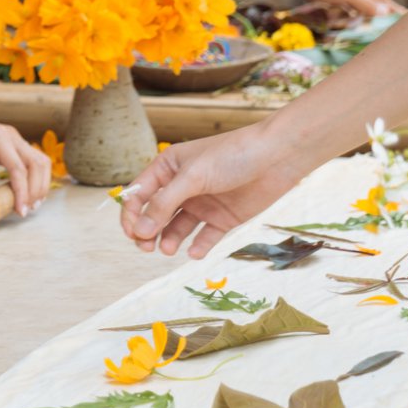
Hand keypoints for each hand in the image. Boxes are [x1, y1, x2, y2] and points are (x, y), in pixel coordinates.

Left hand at [0, 111, 52, 217]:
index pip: (20, 169)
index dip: (23, 193)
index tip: (20, 212)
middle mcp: (11, 136)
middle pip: (38, 164)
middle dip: (37, 189)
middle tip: (27, 210)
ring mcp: (13, 137)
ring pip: (39, 160)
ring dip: (39, 182)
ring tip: (31, 204)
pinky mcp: (11, 142)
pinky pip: (31, 159)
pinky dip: (34, 176)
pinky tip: (26, 191)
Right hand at [119, 125, 311, 259]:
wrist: (277, 157)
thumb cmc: (232, 155)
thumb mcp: (193, 176)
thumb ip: (165, 203)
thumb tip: (140, 230)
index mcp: (168, 168)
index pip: (139, 194)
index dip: (131, 214)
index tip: (133, 233)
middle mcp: (182, 186)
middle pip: (154, 214)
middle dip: (146, 231)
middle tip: (147, 246)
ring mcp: (202, 203)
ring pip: (176, 228)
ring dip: (168, 240)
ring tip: (167, 248)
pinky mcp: (222, 218)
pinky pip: (204, 237)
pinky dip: (197, 246)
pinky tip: (195, 252)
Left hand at [283, 0, 399, 17]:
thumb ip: (365, 2)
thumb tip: (385, 12)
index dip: (392, 8)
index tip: (405, 17)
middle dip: (379, 10)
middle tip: (390, 23)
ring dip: (362, 11)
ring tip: (370, 23)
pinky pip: (340, 0)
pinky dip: (345, 9)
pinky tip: (343, 15)